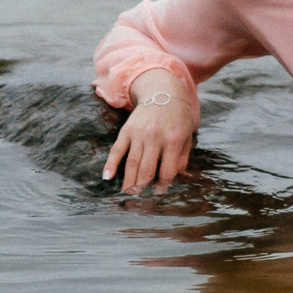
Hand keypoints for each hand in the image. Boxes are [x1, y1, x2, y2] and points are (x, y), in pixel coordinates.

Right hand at [103, 69, 197, 191]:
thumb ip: (181, 157)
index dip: (162, 186)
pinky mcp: (126, 130)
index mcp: (172, 140)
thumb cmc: (178, 116)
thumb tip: (177, 179)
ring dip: (128, 182)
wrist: (163, 90)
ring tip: (125, 195)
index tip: (158, 194)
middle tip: (138, 201)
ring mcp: (138, 134)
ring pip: (131, 163)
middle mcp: (154, 137)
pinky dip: (110, 164)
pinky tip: (106, 177)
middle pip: (146, 170)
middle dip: (142, 189)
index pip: (166, 171)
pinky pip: (116, 149)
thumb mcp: (186, 135)